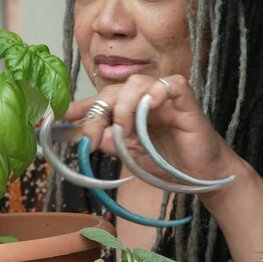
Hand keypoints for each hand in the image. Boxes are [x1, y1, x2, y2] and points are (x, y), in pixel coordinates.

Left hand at [63, 74, 235, 182]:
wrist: (201, 178)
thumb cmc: (169, 163)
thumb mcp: (131, 155)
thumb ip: (111, 143)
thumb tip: (87, 135)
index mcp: (132, 109)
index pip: (103, 99)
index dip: (82, 106)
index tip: (61, 116)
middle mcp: (147, 99)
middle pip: (115, 90)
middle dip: (98, 112)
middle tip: (90, 137)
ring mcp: (166, 98)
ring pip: (138, 83)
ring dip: (124, 106)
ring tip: (124, 131)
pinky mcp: (186, 102)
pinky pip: (172, 84)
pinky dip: (158, 91)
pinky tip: (152, 105)